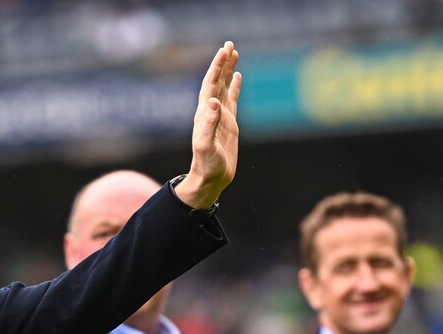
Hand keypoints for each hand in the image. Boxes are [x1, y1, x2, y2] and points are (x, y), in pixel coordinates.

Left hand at [174, 41, 242, 209]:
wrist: (210, 180)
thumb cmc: (206, 165)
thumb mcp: (206, 145)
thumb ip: (209, 123)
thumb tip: (213, 101)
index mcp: (204, 114)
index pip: (210, 84)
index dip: (217, 67)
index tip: (224, 50)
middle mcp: (210, 112)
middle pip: (217, 81)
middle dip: (223, 63)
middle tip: (230, 44)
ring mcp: (219, 117)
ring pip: (225, 88)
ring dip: (229, 71)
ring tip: (234, 53)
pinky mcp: (228, 124)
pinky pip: (232, 100)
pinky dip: (236, 87)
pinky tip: (239, 77)